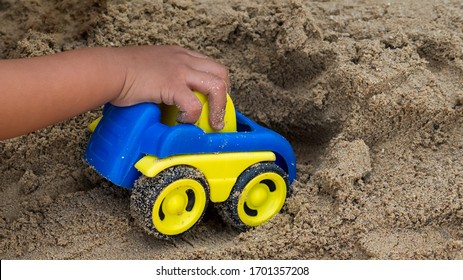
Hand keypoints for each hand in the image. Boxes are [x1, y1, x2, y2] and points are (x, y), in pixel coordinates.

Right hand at [110, 45, 229, 129]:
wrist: (107, 70)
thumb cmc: (122, 72)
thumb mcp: (152, 68)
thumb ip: (165, 78)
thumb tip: (168, 99)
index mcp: (180, 55)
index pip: (211, 66)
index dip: (218, 85)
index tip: (215, 101)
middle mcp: (184, 59)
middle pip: (221, 73)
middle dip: (224, 96)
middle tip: (217, 114)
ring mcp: (180, 71)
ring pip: (217, 86)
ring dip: (217, 108)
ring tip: (211, 123)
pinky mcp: (171, 85)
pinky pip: (194, 105)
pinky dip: (192, 116)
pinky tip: (182, 120)